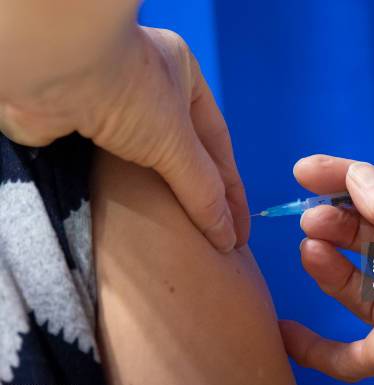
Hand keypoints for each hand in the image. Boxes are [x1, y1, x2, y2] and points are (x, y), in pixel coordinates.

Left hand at [0, 26, 248, 251]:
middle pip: (186, 153)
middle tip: (215, 236)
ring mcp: (116, 106)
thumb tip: (227, 235)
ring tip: (185, 236)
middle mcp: (152, 87)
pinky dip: (135, 195)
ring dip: (168, 198)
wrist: (51, 74)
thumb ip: (204, 189)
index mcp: (183, 75)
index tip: (239, 228)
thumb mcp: (177, 142)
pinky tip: (148, 220)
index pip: (217, 142)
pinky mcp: (84, 125)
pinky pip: (119, 168)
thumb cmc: (129, 94)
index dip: (231, 190)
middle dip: (202, 194)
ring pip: (151, 161)